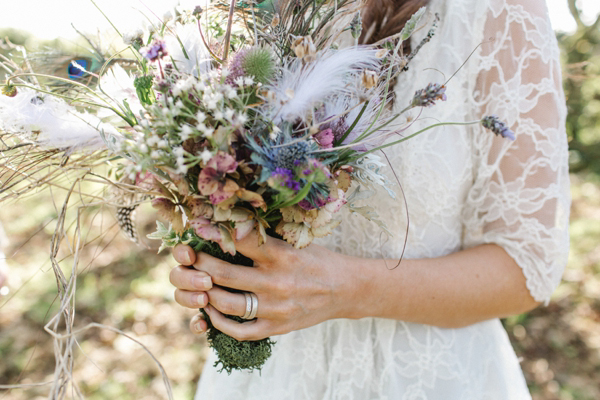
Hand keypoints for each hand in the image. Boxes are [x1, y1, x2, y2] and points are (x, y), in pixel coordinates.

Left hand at [170, 232, 359, 340]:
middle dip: (198, 264)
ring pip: (226, 303)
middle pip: (223, 273)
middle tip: (188, 258)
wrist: (345, 289)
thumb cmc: (315, 259)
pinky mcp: (277, 328)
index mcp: (281, 254)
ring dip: (204, 293)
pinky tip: (211, 311)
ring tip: (197, 283)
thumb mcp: (295, 241)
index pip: (239, 240)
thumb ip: (264, 236)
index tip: (198, 228)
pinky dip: (219, 322)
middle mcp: (277, 282)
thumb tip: (228, 222)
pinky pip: (239, 331)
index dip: (213, 234)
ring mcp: (276, 308)